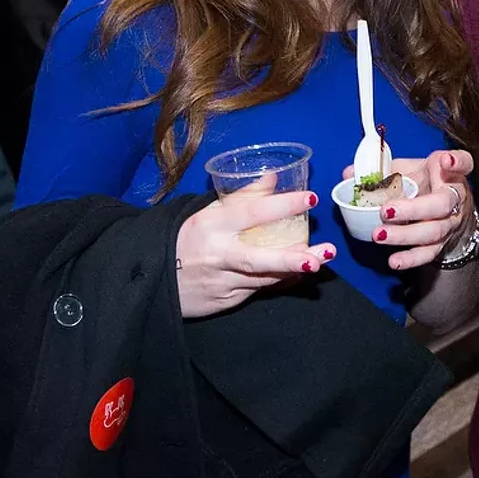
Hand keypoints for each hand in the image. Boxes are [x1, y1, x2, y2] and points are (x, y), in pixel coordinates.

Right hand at [177, 188, 336, 318]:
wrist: (155, 276)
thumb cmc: (189, 238)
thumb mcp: (210, 212)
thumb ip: (243, 196)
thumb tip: (274, 176)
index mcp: (212, 225)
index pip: (251, 213)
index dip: (281, 205)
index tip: (309, 199)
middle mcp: (217, 255)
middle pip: (258, 259)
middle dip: (292, 258)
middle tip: (323, 253)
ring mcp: (221, 282)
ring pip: (263, 278)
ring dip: (293, 270)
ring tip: (321, 259)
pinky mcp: (225, 301)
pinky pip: (259, 290)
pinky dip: (280, 281)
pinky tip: (299, 274)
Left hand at [346, 150, 474, 270]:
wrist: (447, 210)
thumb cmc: (426, 183)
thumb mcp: (410, 168)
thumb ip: (383, 169)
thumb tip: (348, 174)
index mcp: (450, 173)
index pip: (464, 163)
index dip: (457, 162)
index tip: (445, 161)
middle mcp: (456, 199)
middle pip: (441, 205)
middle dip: (413, 209)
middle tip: (385, 210)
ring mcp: (450, 223)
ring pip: (433, 231)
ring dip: (405, 235)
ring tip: (379, 235)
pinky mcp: (442, 243)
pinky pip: (428, 253)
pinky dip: (411, 258)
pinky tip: (394, 261)